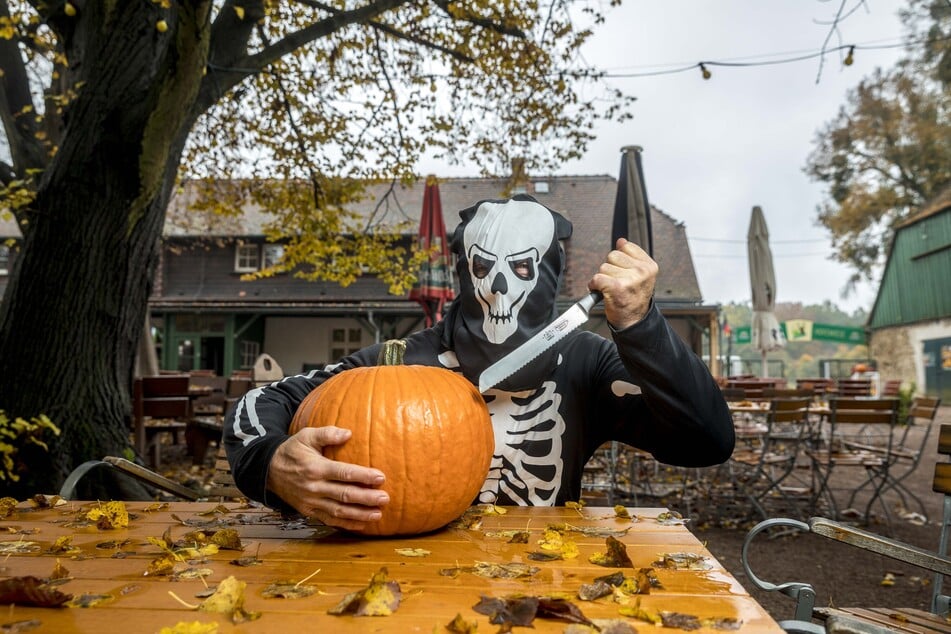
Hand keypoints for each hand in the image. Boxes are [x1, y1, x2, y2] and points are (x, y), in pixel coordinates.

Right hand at [266, 426, 388, 531]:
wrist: (268, 470)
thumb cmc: (292, 450)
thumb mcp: (306, 435)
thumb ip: (327, 433)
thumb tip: (348, 433)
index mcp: (315, 468)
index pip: (343, 473)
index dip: (363, 476)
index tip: (381, 477)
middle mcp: (314, 487)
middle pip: (344, 495)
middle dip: (366, 498)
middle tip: (385, 498)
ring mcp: (311, 502)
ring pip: (339, 511)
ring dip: (359, 514)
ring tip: (378, 514)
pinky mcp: (309, 511)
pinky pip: (329, 520)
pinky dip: (346, 524)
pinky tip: (362, 524)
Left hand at [589, 238, 657, 329]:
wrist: (634, 322)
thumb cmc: (634, 299)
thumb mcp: (640, 276)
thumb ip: (631, 256)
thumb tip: (621, 241)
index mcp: (649, 266)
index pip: (626, 247)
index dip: (619, 260)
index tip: (622, 271)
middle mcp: (642, 271)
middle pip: (613, 255)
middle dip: (610, 268)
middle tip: (616, 282)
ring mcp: (630, 279)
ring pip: (603, 267)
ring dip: (603, 278)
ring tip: (611, 289)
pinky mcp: (617, 287)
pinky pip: (597, 278)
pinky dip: (594, 285)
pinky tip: (601, 292)